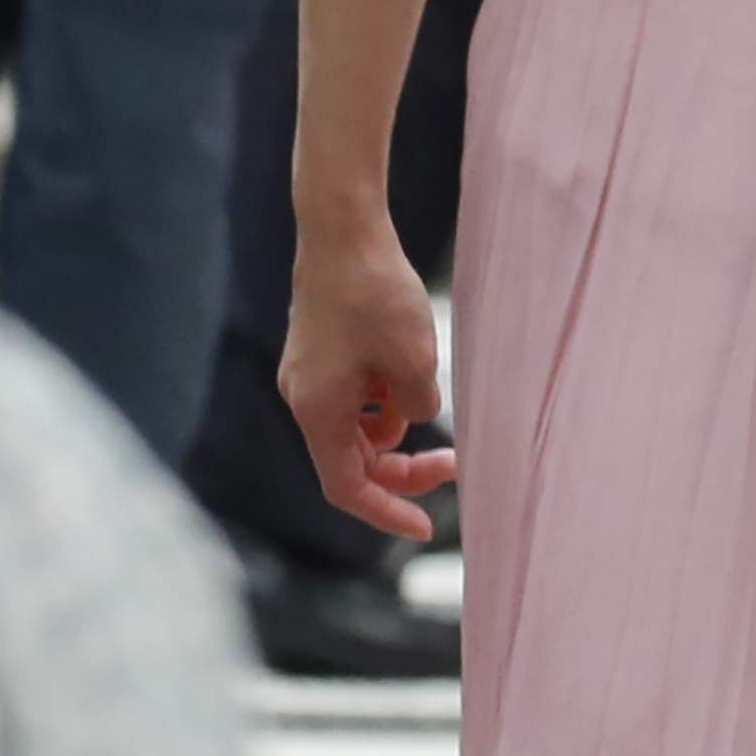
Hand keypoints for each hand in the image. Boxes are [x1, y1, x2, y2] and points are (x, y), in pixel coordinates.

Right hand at [278, 236, 459, 541]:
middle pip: (351, 460)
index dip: (386, 512)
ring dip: (396, 426)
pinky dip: (383, 398)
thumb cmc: (375, 293)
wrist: (343, 228)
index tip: (425, 528)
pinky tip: (407, 368)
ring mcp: (308, 375)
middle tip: (452, 462)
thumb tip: (412, 416)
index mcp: (318, 411)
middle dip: (400, 469)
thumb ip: (418, 407)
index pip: (347, 487)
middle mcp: (304, 398)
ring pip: (355, 427)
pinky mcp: (318, 352)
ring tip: (428, 387)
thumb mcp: (416, 363)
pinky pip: (353, 397)